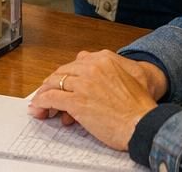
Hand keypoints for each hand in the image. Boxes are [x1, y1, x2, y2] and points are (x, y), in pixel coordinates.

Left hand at [27, 50, 167, 150]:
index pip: (75, 64)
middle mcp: (91, 67)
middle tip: (46, 92)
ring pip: (53, 83)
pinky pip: (51, 98)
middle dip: (52, 83)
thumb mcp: (128, 76)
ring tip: (39, 103)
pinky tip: (39, 108)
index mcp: (103, 59)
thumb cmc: (138, 106)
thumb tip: (92, 75)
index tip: (60, 82)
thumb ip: (108, 70)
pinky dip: (41, 103)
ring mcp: (82, 84)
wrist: (142, 123)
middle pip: (62, 72)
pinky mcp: (76, 101)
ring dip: (44, 93)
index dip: (65, 75)